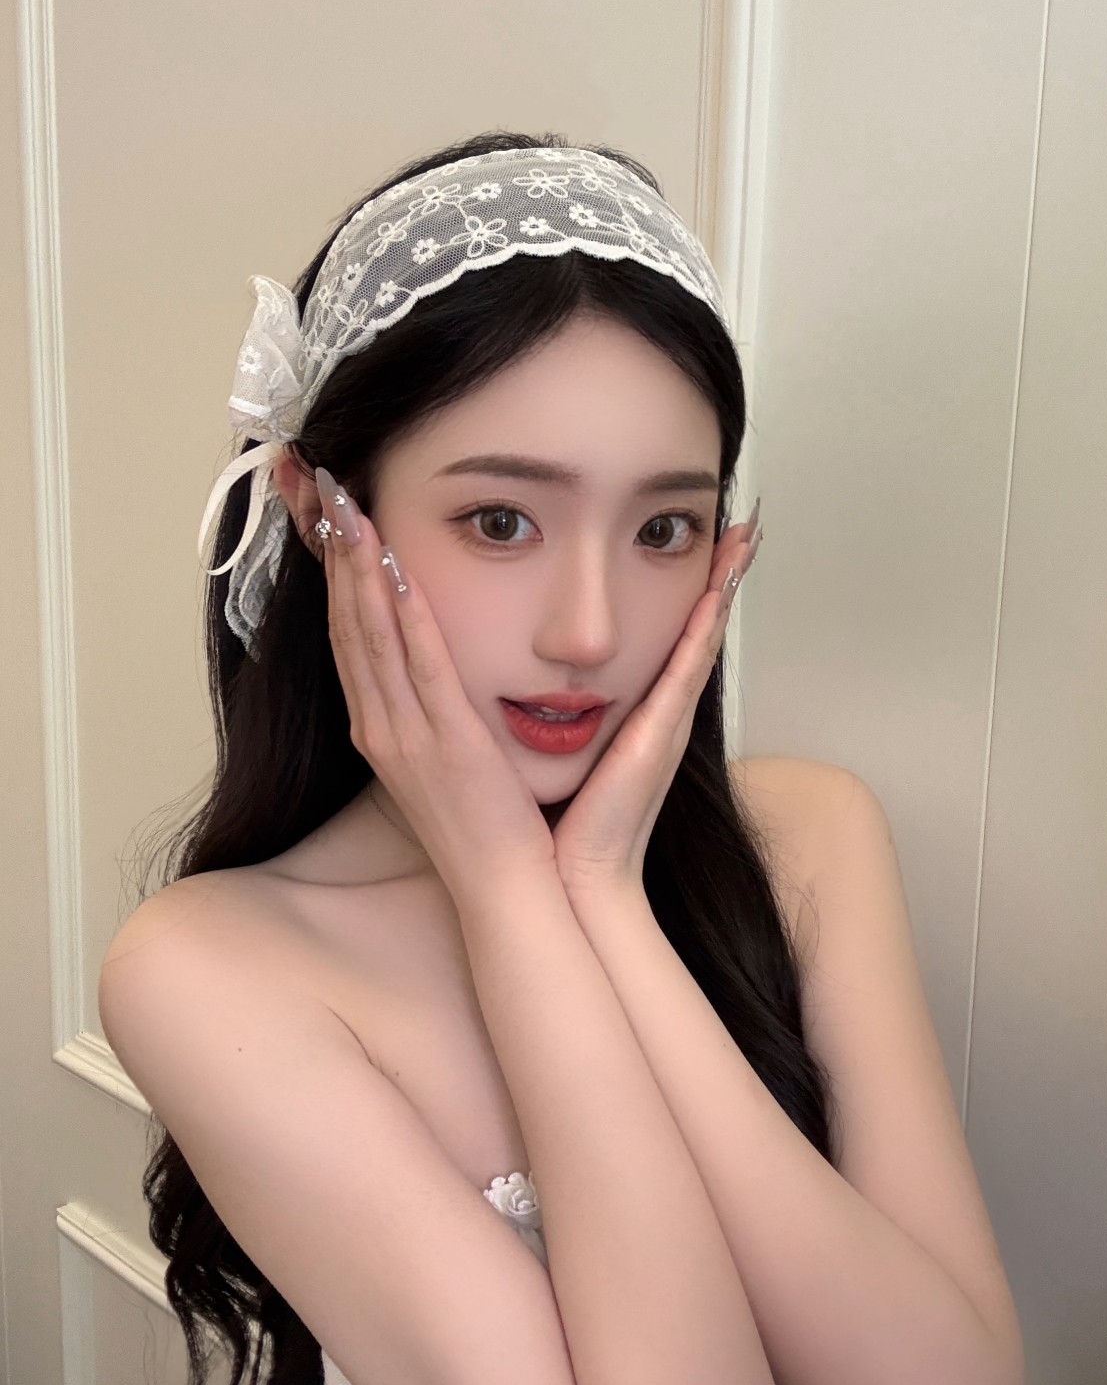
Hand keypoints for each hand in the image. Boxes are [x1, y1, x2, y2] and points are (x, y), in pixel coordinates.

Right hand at [315, 465, 555, 902]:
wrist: (504, 890)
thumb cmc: (487, 828)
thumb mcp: (447, 764)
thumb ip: (435, 717)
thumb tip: (437, 676)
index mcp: (382, 733)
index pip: (350, 641)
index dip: (339, 579)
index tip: (334, 524)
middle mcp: (380, 730)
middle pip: (347, 628)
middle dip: (337, 558)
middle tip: (325, 493)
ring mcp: (406, 737)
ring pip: (372, 638)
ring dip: (359, 570)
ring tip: (348, 510)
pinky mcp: (444, 743)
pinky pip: (420, 666)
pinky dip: (403, 616)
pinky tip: (396, 571)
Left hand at [551, 502, 762, 896]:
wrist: (578, 874)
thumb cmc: (569, 820)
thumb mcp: (571, 755)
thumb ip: (568, 719)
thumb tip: (552, 689)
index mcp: (642, 715)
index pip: (675, 639)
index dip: (696, 593)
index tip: (711, 546)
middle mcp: (664, 711)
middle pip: (702, 628)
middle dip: (725, 575)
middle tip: (746, 523)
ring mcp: (670, 719)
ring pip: (704, 635)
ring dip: (726, 584)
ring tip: (745, 535)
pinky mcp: (664, 731)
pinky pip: (691, 665)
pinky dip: (708, 625)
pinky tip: (719, 586)